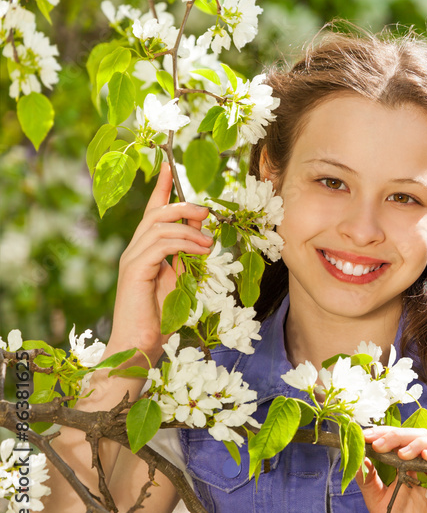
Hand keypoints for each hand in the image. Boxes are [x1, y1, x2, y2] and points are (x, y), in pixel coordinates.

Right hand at [108, 162, 212, 360]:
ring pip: (158, 226)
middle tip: (207, 213)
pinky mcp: (135, 270)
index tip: (170, 166)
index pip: (152, 212)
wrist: (141, 345)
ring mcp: (132, 259)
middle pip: (156, 214)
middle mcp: (135, 250)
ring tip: (209, 242)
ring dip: (189, 229)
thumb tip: (204, 233)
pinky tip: (201, 250)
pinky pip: (159, 244)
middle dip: (184, 206)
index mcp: (145, 250)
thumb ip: (188, 256)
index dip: (162, 189)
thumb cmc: (163, 317)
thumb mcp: (182, 279)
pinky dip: (183, 243)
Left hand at [355, 426, 426, 512]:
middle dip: (396, 434)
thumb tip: (356, 458)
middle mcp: (423, 470)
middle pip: (417, 436)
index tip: (365, 435)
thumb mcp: (377, 504)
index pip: (400, 441)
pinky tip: (422, 457)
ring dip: (415, 443)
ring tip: (398, 453)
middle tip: (377, 442)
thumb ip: (368, 481)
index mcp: (407, 471)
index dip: (384, 433)